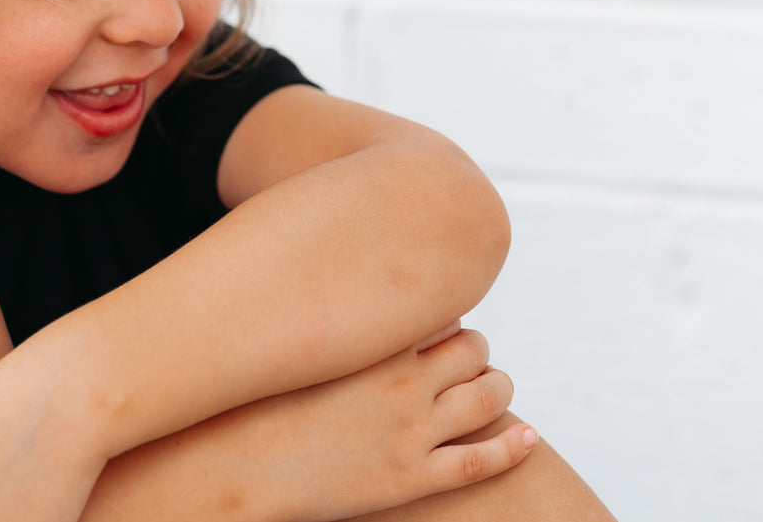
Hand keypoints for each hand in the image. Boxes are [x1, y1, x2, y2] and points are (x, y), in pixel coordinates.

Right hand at [253, 325, 535, 521]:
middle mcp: (401, 381)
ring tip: (495, 388)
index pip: (437, 312)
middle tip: (469, 358)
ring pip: (488, 397)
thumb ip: (314, 318)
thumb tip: (309, 283)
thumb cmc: (246, 403)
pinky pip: (482, 460)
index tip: (442, 320)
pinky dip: (513, 446)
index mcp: (372, 343)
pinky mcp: (412, 478)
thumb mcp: (285, 344)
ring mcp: (411, 431)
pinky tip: (529, 437)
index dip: (445, 316)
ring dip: (497, 387)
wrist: (232, 467)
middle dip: (476, 351)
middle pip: (472, 349)